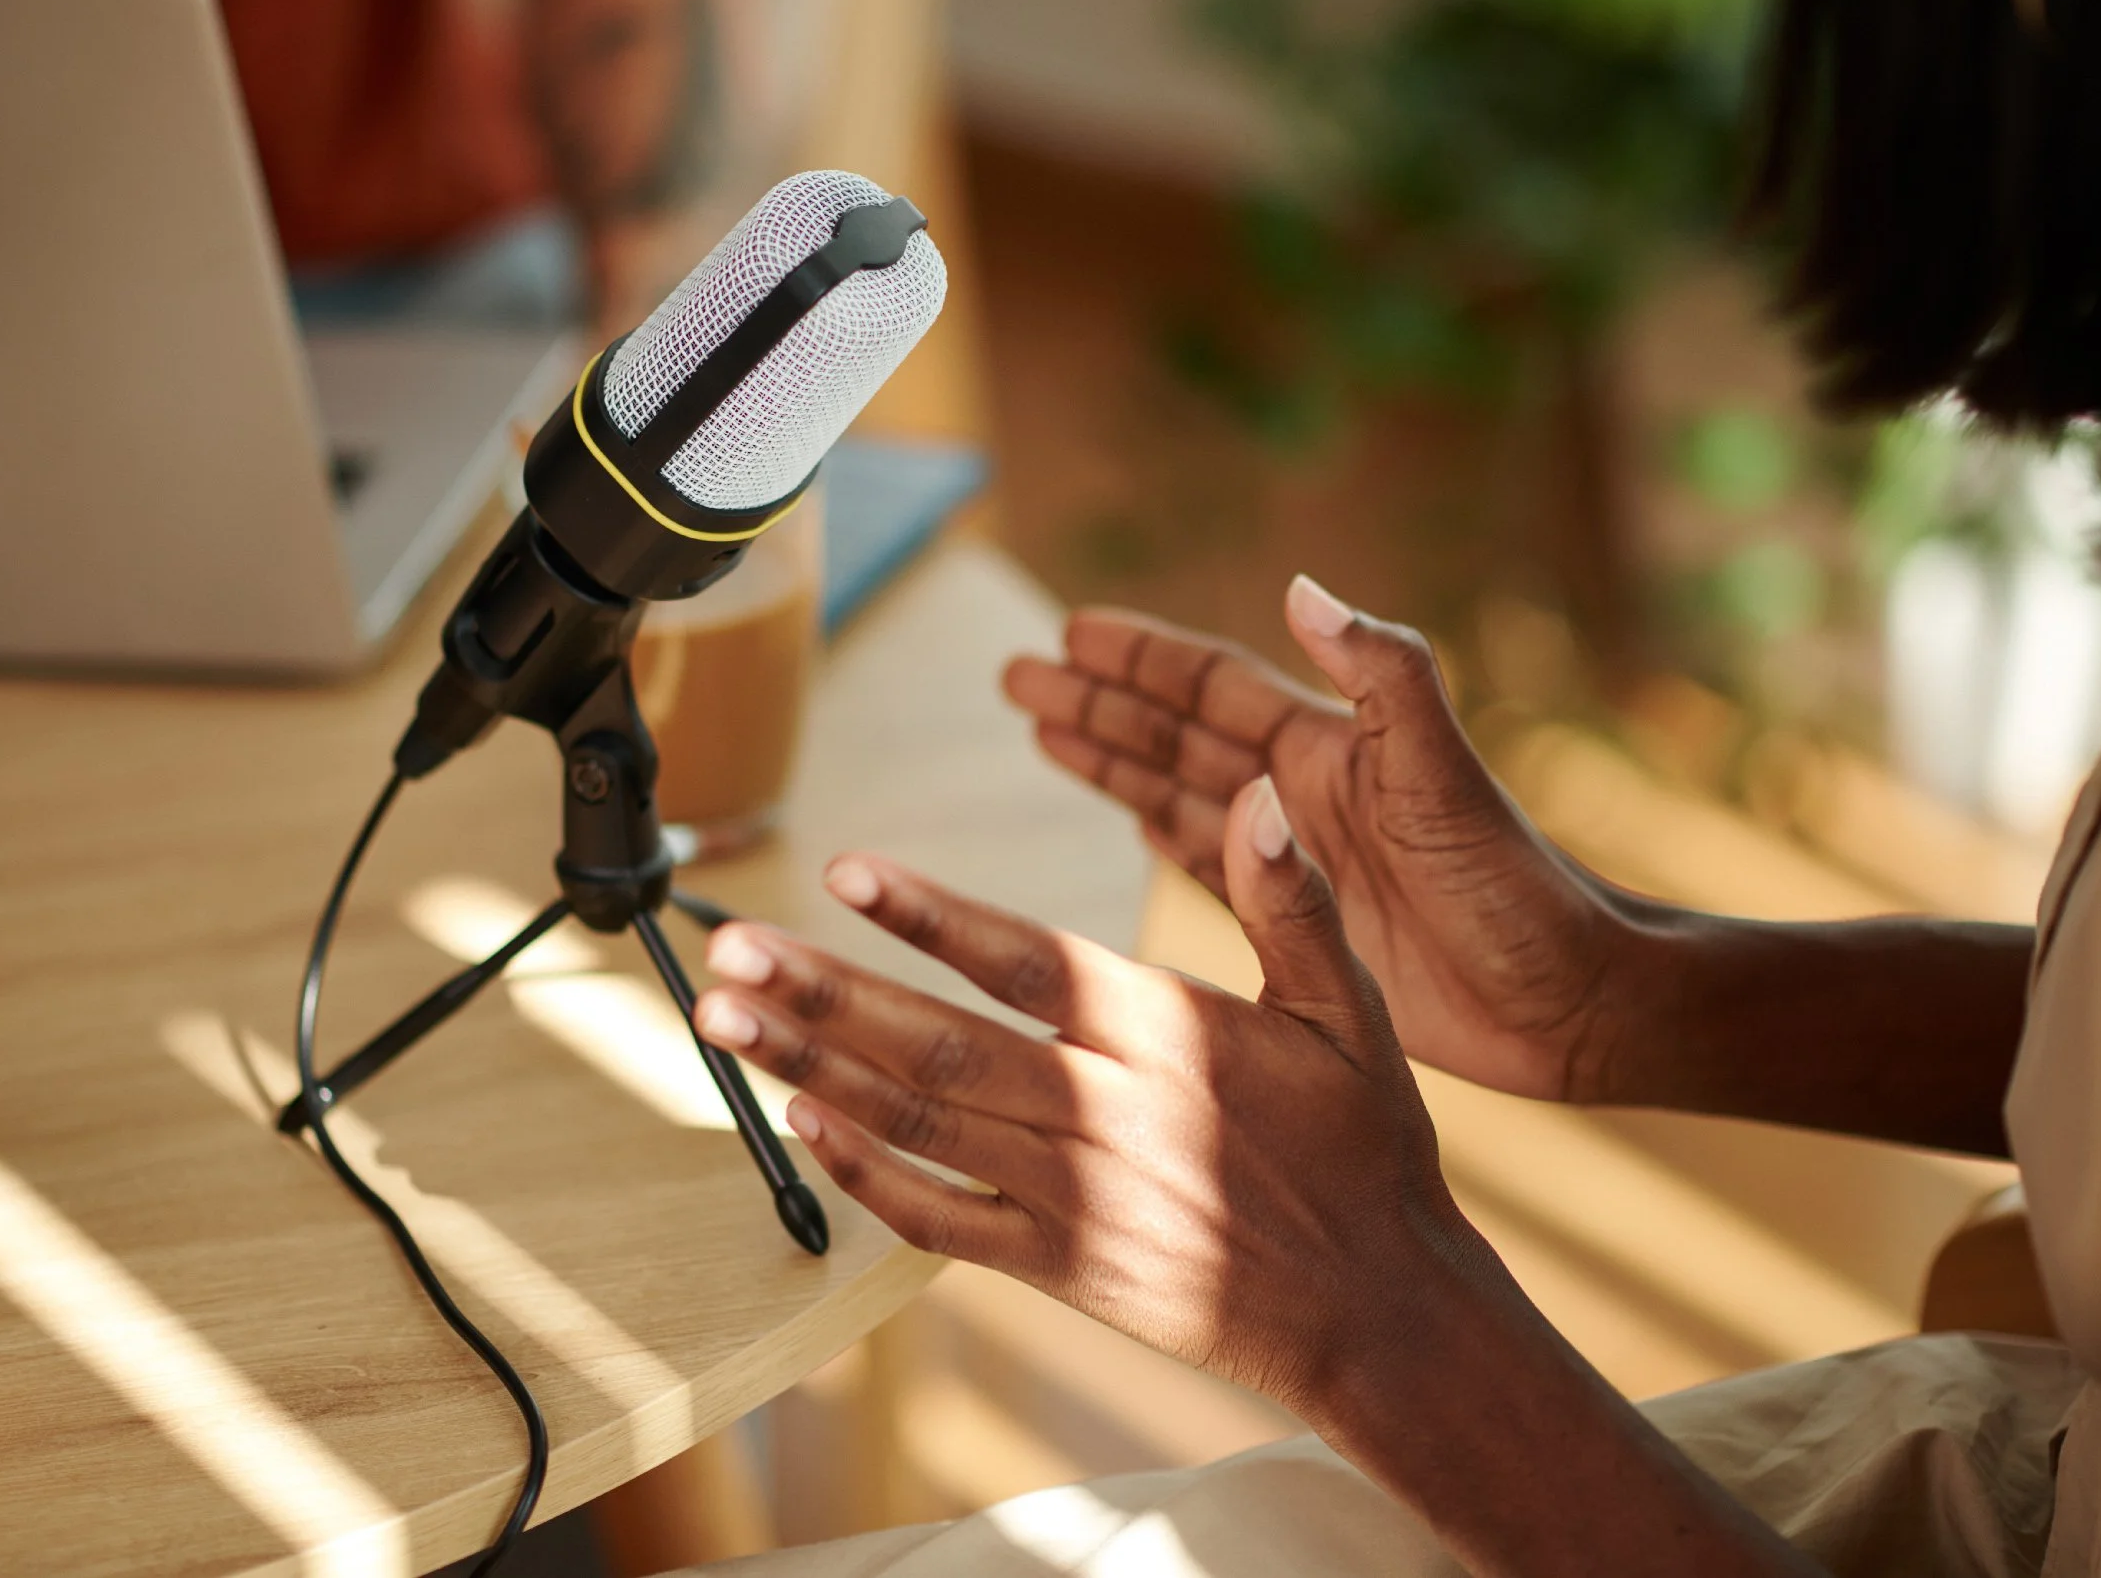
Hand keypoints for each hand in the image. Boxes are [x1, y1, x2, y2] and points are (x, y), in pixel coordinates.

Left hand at [691, 779, 1495, 1412]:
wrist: (1377, 1308)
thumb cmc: (1366, 1144)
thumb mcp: (1352, 1008)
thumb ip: (1290, 898)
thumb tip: (1261, 792)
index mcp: (1171, 1035)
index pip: (1027, 962)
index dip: (929, 916)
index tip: (842, 869)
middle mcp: (1108, 1115)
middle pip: (939, 1045)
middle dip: (823, 994)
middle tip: (726, 947)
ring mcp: (1075, 1199)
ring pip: (919, 1125)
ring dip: (812, 1069)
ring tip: (724, 1018)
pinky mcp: (1060, 1267)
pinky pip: (940, 1220)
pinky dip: (864, 1176)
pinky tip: (800, 1125)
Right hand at [1002, 576, 1634, 1102]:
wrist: (1565, 999)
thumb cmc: (1516, 888)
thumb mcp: (1442, 777)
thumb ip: (1382, 679)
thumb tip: (1301, 587)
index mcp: (1329, 749)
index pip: (1209, 689)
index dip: (1139, 658)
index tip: (1069, 630)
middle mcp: (1303, 792)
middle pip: (1175, 731)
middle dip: (1099, 702)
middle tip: (1015, 675)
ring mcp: (1296, 855)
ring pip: (1178, 791)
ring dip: (1111, 759)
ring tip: (1039, 730)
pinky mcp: (1298, 917)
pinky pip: (1204, 861)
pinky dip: (1157, 831)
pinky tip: (1122, 812)